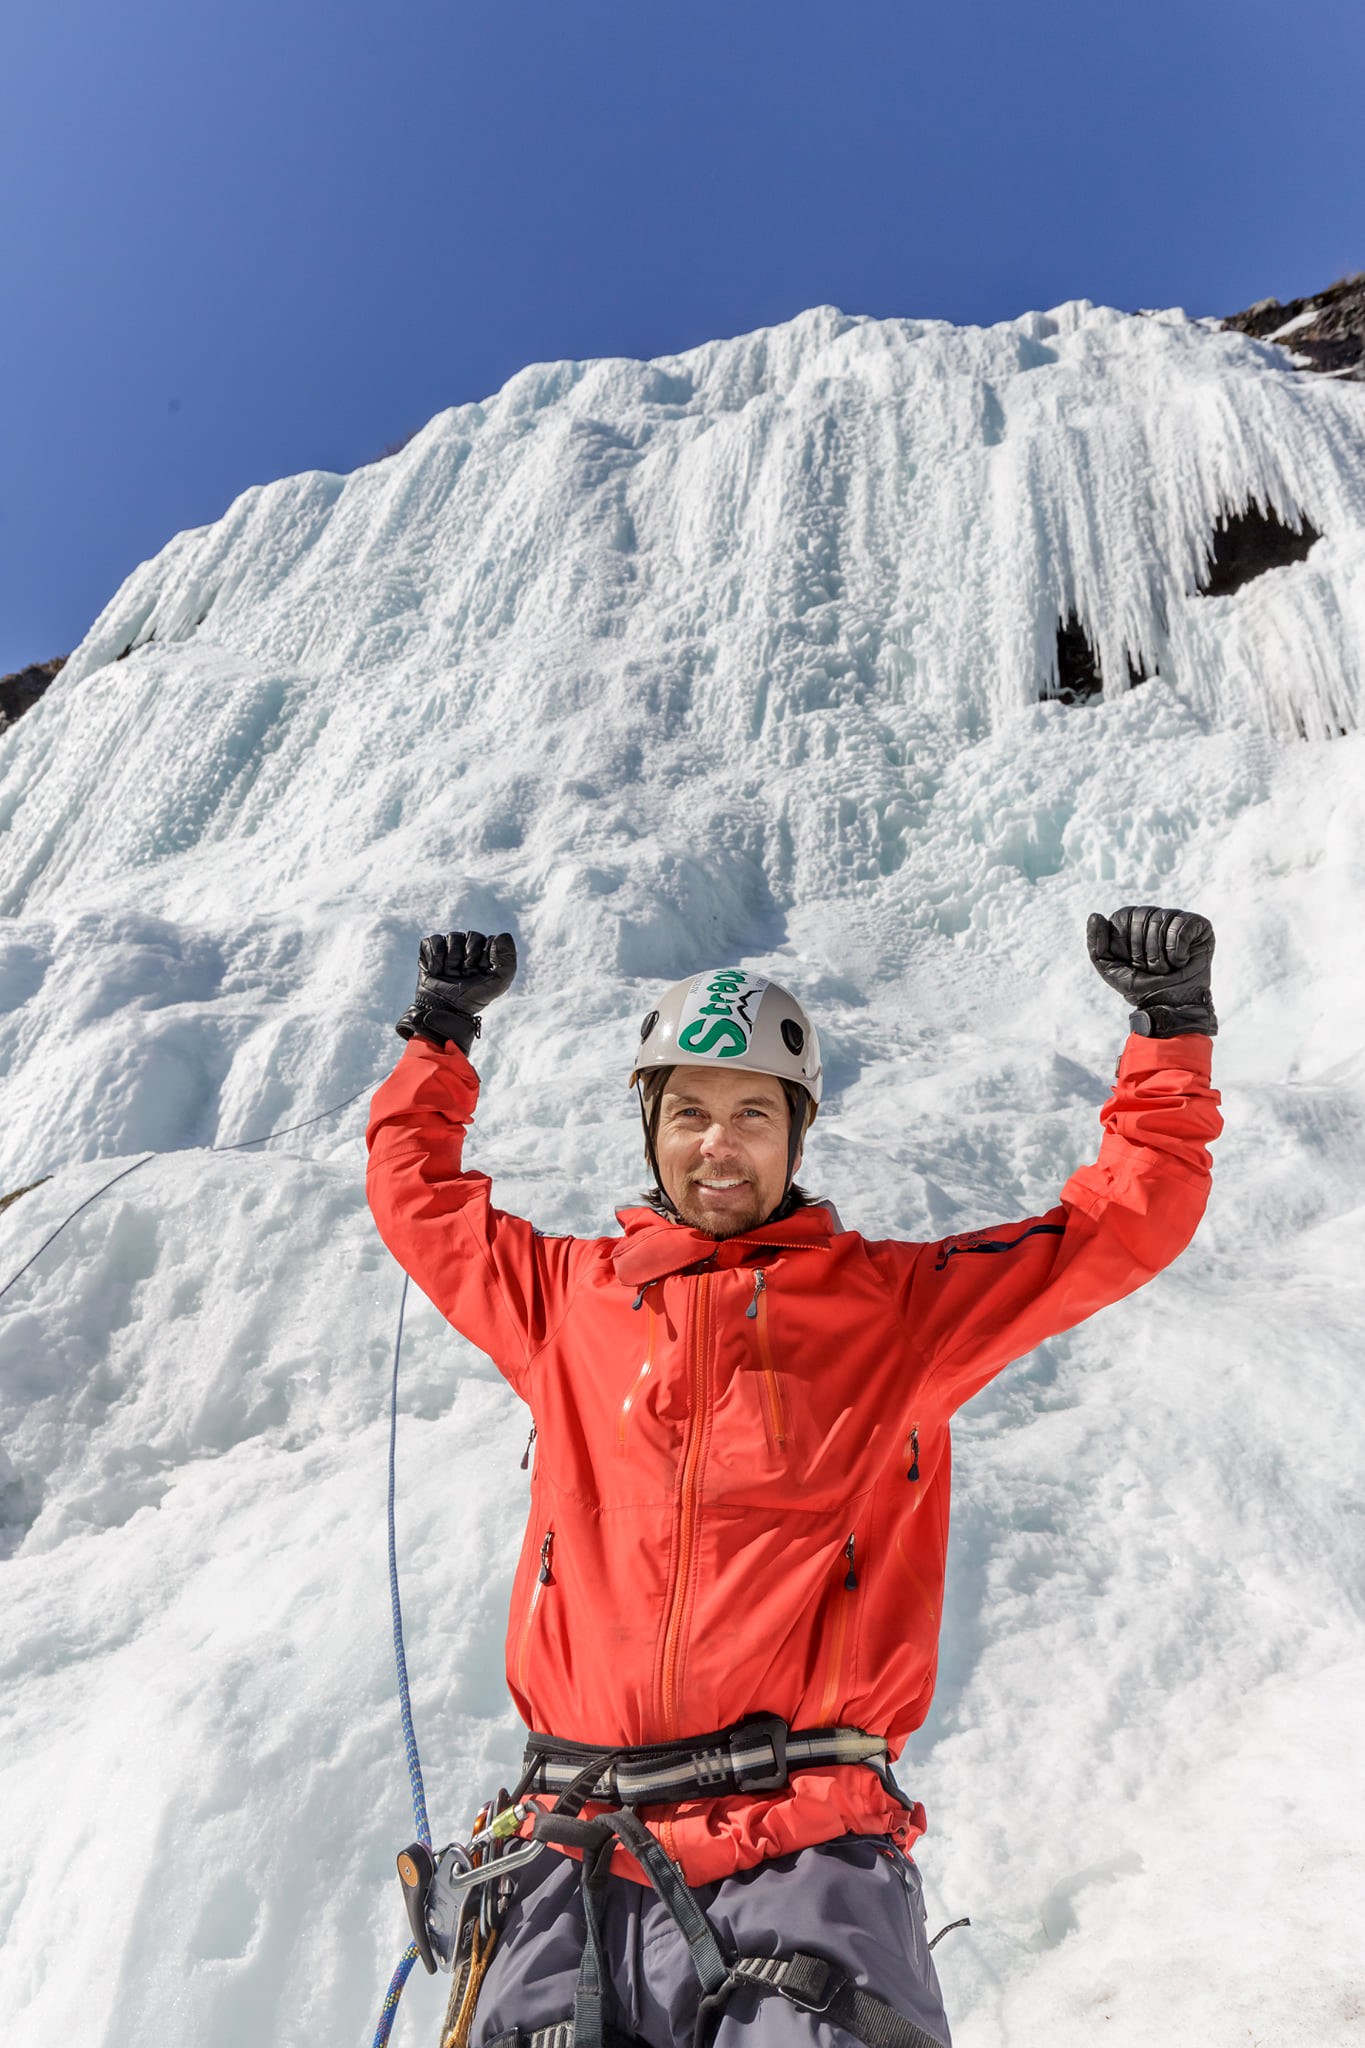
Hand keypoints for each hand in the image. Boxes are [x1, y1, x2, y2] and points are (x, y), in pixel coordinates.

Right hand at [395, 929, 517, 1052]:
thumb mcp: (498, 983)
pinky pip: (433, 940)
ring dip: (452, 960)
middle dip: (468, 958)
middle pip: (472, 936)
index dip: (484, 956)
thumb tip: (503, 935)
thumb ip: (508, 961)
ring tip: (450, 974)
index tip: (480, 971)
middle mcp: (468, 946)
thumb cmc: (473, 998)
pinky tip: (436, 971)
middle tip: (464, 975)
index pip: (490, 940)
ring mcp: (449, 947)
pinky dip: (435, 957)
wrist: (444, 1010)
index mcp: (486, 952)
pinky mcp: (429, 949)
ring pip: (452, 937)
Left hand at [1086, 906, 1216, 1037]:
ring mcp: (1177, 919)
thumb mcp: (1110, 969)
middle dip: (1143, 951)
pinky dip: (1178, 949)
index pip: (1123, 915)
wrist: (1170, 1006)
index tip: (1132, 962)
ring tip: (1166, 968)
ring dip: (1160, 955)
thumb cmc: (1141, 987)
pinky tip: (1180, 961)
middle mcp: (1155, 917)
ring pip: (1162, 921)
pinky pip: (1182, 925)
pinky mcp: (1199, 925)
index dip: (1125, 942)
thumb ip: (1096, 944)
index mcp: (1132, 923)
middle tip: (1152, 969)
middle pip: (1142, 916)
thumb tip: (1095, 915)